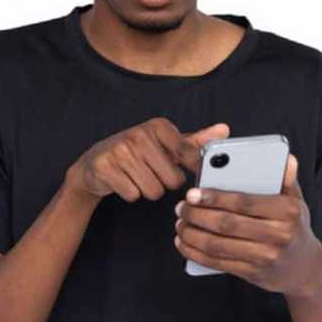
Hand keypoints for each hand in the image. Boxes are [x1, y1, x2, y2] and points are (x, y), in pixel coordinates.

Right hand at [65, 117, 229, 202]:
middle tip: (152, 172)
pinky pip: (133, 195)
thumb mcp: (168, 144)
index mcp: (159, 126)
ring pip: (153, 190)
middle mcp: (139, 135)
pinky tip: (124, 181)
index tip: (179, 166)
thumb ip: (197, 141)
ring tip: (138, 176)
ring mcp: (120, 150)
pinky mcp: (105, 168)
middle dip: (165, 182)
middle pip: (172, 180)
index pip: (188, 156)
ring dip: (149, 190)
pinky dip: (131, 193)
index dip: (186, 167)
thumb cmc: (140, 153)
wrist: (96, 162)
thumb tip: (225, 130)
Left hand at [173, 154, 321, 297]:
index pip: (245, 202)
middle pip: (227, 224)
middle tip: (182, 207)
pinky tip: (184, 243)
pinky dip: (196, 253)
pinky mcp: (253, 274)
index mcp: (287, 211)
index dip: (215, 197)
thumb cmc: (294, 226)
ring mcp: (266, 257)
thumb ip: (287, 179)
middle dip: (198, 215)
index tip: (193, 193)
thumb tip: (287, 158)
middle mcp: (279, 235)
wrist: (304, 268)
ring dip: (192, 234)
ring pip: (218, 245)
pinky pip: (218, 262)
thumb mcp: (296, 201)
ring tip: (180, 223)